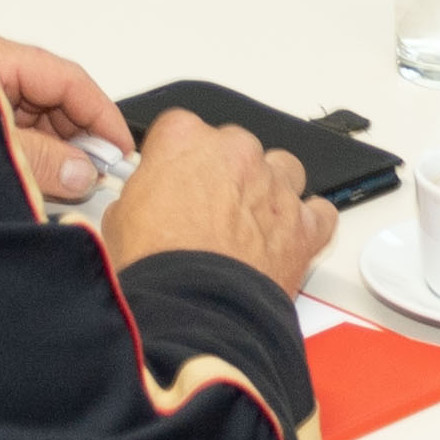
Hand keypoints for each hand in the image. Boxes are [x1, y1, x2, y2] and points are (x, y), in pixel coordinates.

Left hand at [0, 26, 127, 203]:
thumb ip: (40, 161)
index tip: (122, 150)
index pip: (69, 80)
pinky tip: (48, 177)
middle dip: (82, 137)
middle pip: (57, 98)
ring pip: (41, 118)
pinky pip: (21, 132)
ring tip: (73, 181)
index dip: (102, 116)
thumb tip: (83, 174)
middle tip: (99, 173)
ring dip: (60, 150)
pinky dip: (38, 154)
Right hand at [99, 104, 337, 294]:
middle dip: (225, 173)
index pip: (181, 128)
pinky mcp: (304, 225)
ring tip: (251, 222)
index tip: (173, 177)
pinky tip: (289, 238)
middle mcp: (236, 154)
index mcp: (186, 141)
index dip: (177, 157)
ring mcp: (275, 187)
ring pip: (283, 168)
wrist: (194, 311)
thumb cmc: (158, 267)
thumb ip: (143, 194)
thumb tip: (147, 203)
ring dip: (269, 189)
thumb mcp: (120, 220)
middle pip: (235, 146)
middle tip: (208, 210)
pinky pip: (319, 211)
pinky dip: (307, 223)